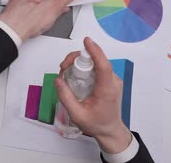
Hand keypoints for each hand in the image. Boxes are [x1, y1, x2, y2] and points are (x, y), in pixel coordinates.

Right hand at [55, 37, 132, 153]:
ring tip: (66, 73)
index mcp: (106, 90)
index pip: (103, 66)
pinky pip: (95, 67)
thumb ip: (66, 97)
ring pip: (94, 62)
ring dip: (79, 63)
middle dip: (77, 59)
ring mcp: (112, 80)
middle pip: (95, 61)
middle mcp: (112, 82)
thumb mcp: (77, 114)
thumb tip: (58, 80)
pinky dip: (84, 67)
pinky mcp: (109, 80)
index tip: (86, 41)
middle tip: (62, 68)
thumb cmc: (96, 124)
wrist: (110, 131)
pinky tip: (74, 76)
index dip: (95, 51)